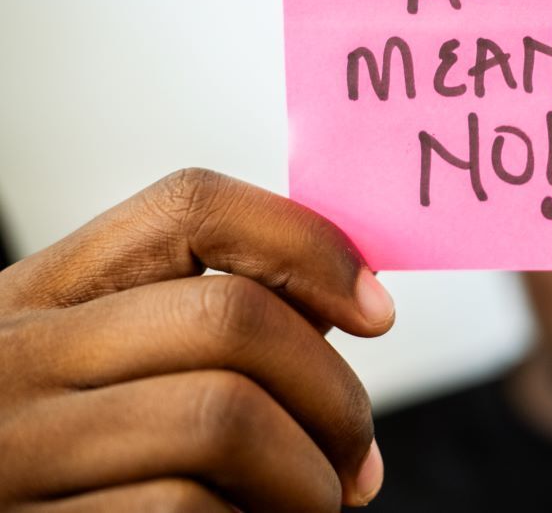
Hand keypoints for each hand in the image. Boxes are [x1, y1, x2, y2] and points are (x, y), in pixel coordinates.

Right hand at [0, 168, 394, 510]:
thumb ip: (218, 323)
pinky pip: (187, 510)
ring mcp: (16, 449)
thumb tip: (347, 295)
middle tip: (359, 454)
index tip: (376, 309)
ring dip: (308, 476)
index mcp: (45, 294)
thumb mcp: (111, 367)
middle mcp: (17, 356)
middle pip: (230, 317)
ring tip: (316, 502)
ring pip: (223, 419)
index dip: (307, 244)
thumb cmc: (76, 460)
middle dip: (332, 393)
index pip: (191, 209)